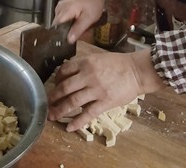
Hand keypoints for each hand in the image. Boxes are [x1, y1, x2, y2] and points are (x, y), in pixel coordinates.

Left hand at [47, 48, 164, 131]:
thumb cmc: (118, 64)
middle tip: (47, 103)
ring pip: (72, 102)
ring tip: (52, 116)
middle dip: (53, 97)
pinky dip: (77, 122)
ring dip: (60, 110)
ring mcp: (96, 90)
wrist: (137, 71)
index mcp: (86, 62)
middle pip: (65, 88)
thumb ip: (83, 65)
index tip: (54, 85)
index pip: (64, 71)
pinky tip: (69, 127)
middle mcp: (88, 76)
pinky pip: (87, 114)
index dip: (56, 79)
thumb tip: (68, 74)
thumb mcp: (98, 58)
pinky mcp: (105, 102)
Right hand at [53, 0, 110, 42]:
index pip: (56, 28)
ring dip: (70, 29)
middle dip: (69, 33)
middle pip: (59, 27)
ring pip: (61, 25)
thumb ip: (78, 29)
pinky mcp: (61, 9)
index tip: (71, 40)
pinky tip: (78, 22)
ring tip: (81, 27)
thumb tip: (69, 40)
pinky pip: (63, 21)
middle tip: (81, 33)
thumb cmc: (93, 3)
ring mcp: (59, 8)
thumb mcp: (89, 18)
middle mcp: (58, 9)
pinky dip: (70, 24)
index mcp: (64, 11)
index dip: (62, 36)